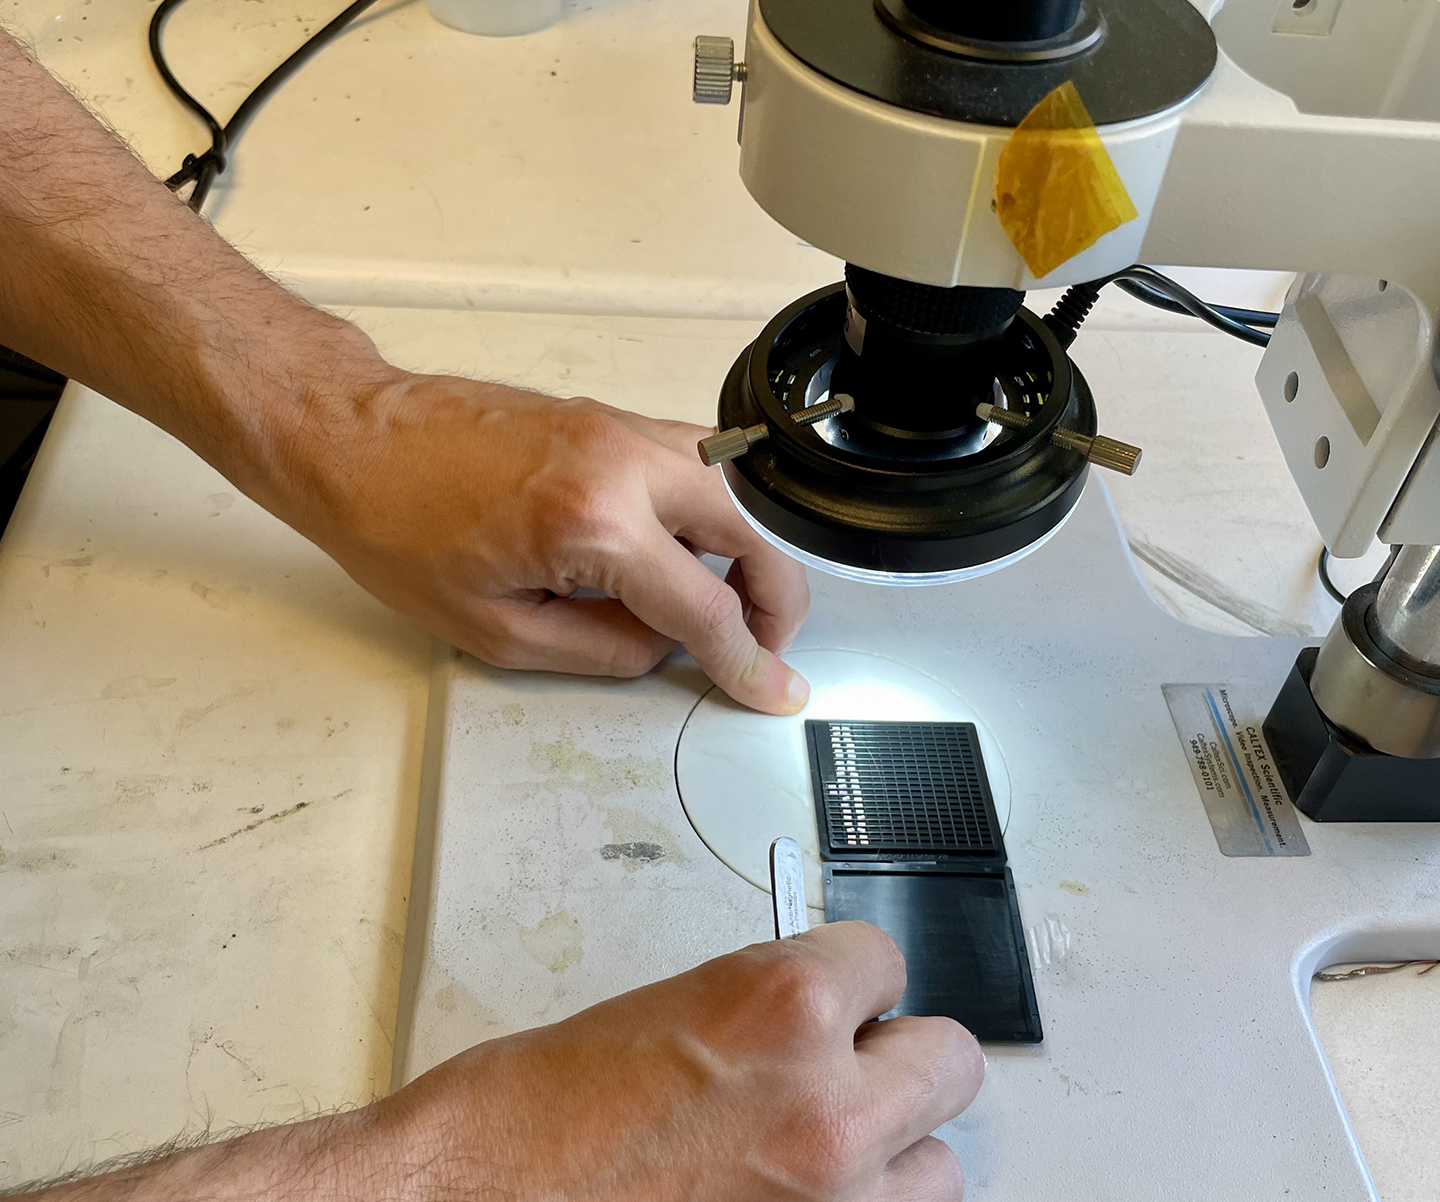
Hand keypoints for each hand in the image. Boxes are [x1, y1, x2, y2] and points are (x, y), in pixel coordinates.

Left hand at [294, 370, 810, 714]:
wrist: (352, 442)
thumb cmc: (396, 525)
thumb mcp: (497, 631)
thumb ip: (600, 650)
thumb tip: (660, 647)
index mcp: (594, 522)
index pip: (706, 606)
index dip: (748, 661)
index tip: (771, 688)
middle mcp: (623, 461)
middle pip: (752, 531)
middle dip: (775, 599)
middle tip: (762, 645)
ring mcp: (622, 427)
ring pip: (737, 487)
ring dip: (752, 549)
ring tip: (730, 601)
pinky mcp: (610, 416)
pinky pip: (696, 462)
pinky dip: (715, 510)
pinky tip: (686, 549)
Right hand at [376, 921, 983, 1199]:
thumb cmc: (527, 1118)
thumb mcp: (665, 1009)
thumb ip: (767, 1008)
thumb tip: (824, 1017)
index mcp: (783, 1007)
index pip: (888, 960)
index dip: (854, 982)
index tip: (840, 999)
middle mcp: (827, 1106)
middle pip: (949, 1060)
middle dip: (895, 1058)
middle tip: (848, 1069)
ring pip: (939, 1166)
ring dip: (890, 1152)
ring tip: (818, 1151)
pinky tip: (794, 1197)